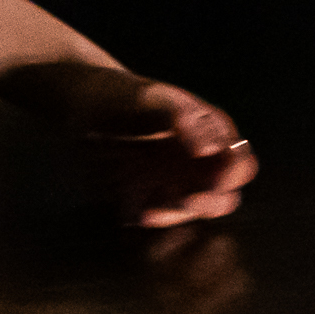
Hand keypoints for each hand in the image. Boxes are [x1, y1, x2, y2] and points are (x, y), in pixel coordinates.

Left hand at [0, 62, 257, 227]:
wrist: (75, 106)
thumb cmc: (120, 95)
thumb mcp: (152, 99)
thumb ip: (182, 120)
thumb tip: (212, 150)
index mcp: (209, 133)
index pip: (239, 160)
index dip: (234, 171)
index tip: (218, 177)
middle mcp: (196, 162)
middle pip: (225, 194)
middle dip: (213, 200)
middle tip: (192, 197)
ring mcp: (172, 182)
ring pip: (195, 210)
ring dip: (183, 213)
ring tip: (160, 206)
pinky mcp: (145, 198)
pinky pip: (161, 218)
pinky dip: (155, 219)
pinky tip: (139, 211)